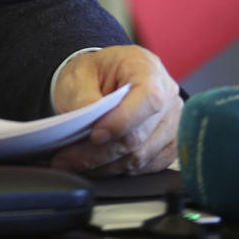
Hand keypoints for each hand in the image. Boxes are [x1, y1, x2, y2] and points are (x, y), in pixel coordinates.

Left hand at [50, 45, 181, 176]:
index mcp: (146, 68)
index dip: (121, 121)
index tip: (93, 135)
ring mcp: (171, 124)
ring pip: (140, 157)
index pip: (147, 99)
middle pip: (138, 136)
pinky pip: (144, 168)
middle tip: (67, 158)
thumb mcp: (78, 75)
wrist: (100, 80)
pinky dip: (116, 170)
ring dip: (104, 165)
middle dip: (99, 151)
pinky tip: (95, 165)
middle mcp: (167, 96)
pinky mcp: (167, 147)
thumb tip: (89, 127)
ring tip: (74, 163)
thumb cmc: (93, 73)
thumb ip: (84, 99)